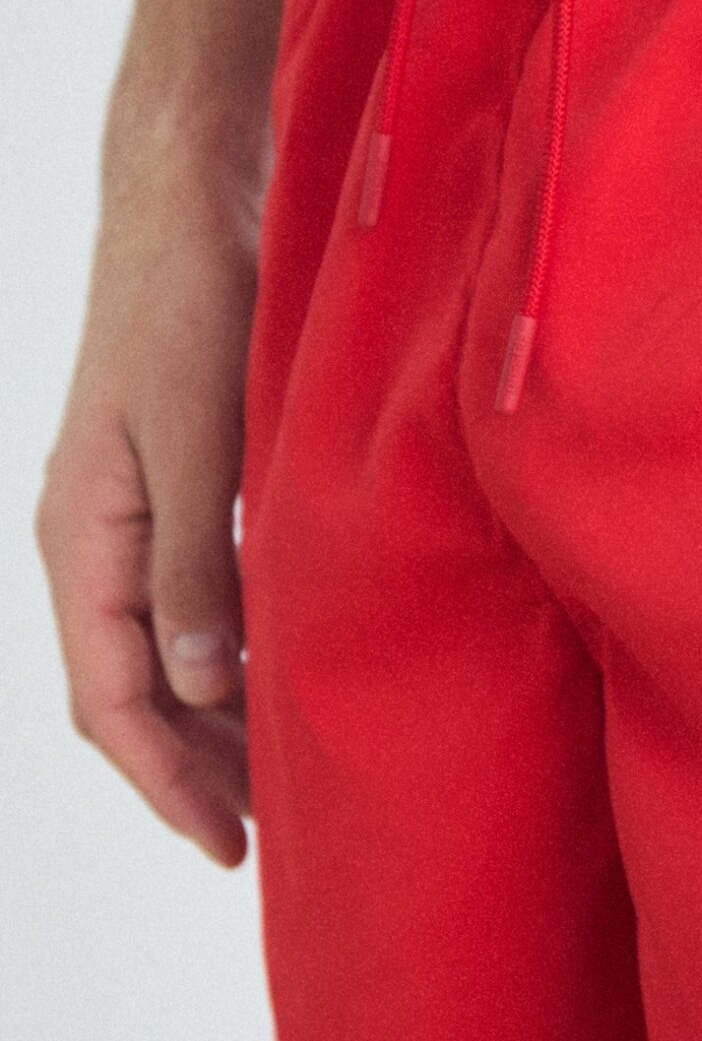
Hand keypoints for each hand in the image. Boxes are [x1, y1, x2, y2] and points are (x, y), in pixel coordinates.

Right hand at [37, 106, 261, 867]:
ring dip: (212, 723)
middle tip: (263, 838)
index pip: (111, 698)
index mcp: (81, 535)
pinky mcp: (183, 483)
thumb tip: (202, 686)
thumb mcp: (197, 436)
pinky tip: (280, 677)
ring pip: (162, 653)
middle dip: (191, 771)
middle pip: (132, 690)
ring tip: (275, 782)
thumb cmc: (188, 300)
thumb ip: (195, 562)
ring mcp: (136, 511)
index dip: (169, 782)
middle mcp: (98, 535)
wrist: (195, 193)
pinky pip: (192, 601)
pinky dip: (231, 656)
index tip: (229, 847)